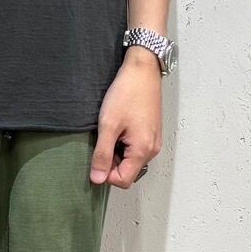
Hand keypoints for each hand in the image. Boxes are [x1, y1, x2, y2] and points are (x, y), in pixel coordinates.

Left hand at [90, 48, 162, 185]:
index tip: (97, 156)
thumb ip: (102, 155)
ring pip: (131, 161)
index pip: (123, 180)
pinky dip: (124, 144)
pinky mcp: (152, 133)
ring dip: (117, 152)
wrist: (142, 71)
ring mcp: (153, 141)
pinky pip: (136, 149)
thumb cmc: (126, 94)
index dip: (106, 174)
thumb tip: (97, 180)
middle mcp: (152, 150)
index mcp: (143, 150)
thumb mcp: (108, 125)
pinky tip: (119, 127)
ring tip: (112, 131)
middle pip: (127, 172)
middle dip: (111, 162)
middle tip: (103, 139)